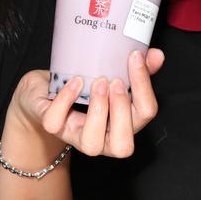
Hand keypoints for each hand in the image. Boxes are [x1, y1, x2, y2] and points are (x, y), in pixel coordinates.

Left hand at [12, 49, 163, 157]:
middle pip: (123, 145)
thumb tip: (156, 54)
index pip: (145, 113)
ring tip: (97, 82)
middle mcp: (103, 137)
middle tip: (115, 81)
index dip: (144, 86)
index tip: (135, 57)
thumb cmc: (83, 85)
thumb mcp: (110, 75)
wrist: (45, 91)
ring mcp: (77, 135)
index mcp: (123, 123)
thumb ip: (136, 68)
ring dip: (98, 110)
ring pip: (92, 144)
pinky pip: (56, 122)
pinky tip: (74, 81)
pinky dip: (65, 100)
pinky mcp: (54, 125)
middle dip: (121, 111)